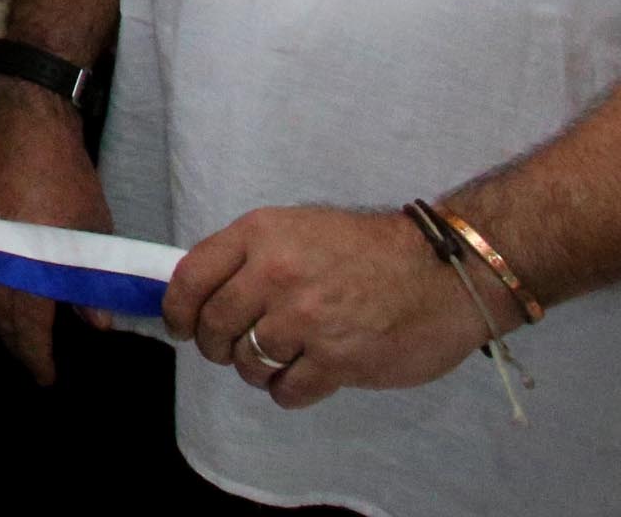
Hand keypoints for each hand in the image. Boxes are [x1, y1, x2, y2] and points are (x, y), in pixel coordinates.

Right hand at [0, 86, 111, 384]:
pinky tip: (5, 300)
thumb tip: (97, 324)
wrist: (27, 125)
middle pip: (1, 319)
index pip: (27, 327)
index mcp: (27, 265)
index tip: (46, 378)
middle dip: (18, 346)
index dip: (36, 356)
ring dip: (3, 324)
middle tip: (36, 365)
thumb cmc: (66, 177)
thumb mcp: (91, 230)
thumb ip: (90, 281)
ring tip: (23, 338)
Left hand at [165, 203, 493, 409]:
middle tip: (233, 348)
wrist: (443, 271)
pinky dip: (289, 390)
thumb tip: (203, 292)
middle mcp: (277, 273)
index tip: (181, 327)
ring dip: (257, 369)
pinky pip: (286, 391)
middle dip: (216, 346)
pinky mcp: (337, 359)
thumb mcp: (300, 230)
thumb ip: (251, 256)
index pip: (191, 277)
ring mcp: (307, 318)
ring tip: (283, 357)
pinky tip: (308, 375)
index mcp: (261, 234)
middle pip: (214, 327)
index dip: (177, 310)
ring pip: (247, 363)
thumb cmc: (370, 250)